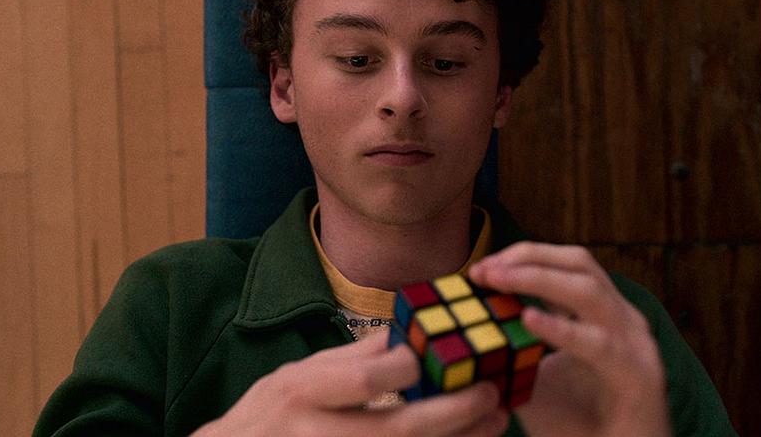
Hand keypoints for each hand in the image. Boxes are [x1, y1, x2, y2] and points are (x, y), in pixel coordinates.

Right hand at [192, 331, 508, 436]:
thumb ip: (349, 359)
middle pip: (395, 431)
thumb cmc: (266, 417)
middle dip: (451, 414)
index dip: (411, 367)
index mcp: (302, 392)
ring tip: (495, 423)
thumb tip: (403, 333)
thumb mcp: (296, 376)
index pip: (365, 379)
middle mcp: (315, 434)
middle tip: (490, 394)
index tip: (450, 352)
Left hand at [468, 242, 670, 436]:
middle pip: (579, 263)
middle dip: (528, 259)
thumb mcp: (531, 379)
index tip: (480, 268)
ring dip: (539, 279)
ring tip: (498, 280)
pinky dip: (562, 329)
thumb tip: (463, 328)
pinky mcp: (640, 376)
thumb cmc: (576, 427)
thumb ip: (508, 350)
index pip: (565, 264)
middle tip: (483, 270)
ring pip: (590, 292)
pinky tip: (529, 318)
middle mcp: (622, 320)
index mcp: (601, 314)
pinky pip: (599, 344)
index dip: (523, 257)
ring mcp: (635, 344)